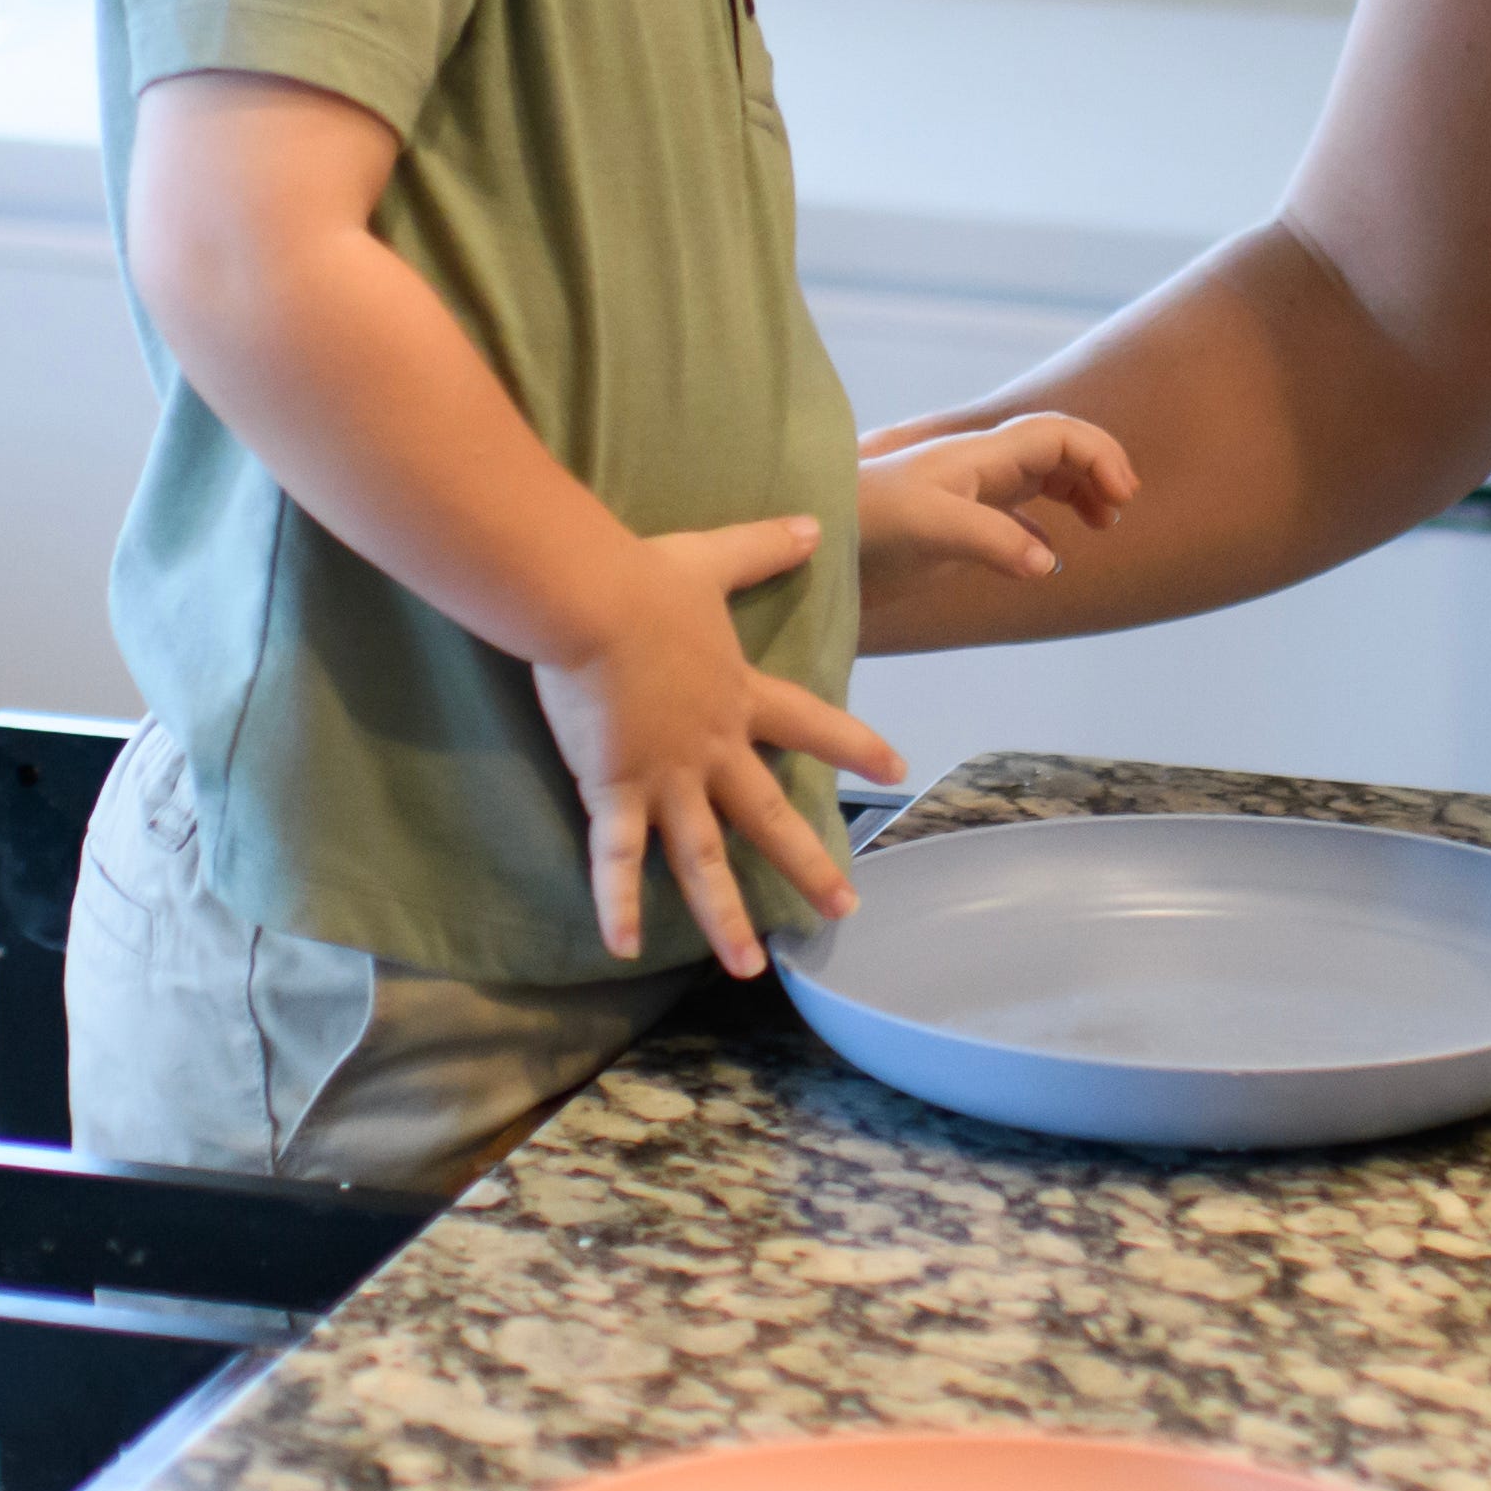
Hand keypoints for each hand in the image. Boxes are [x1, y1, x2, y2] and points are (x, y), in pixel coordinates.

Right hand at [536, 513, 894, 975]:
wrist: (593, 600)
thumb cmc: (644, 577)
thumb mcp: (713, 557)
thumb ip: (764, 545)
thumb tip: (814, 522)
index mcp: (737, 696)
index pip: (811, 723)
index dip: (855, 745)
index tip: (898, 770)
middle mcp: (712, 748)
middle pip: (769, 816)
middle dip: (809, 864)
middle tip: (844, 908)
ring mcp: (667, 776)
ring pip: (702, 859)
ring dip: (726, 917)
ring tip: (751, 968)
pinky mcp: (615, 790)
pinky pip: (617, 859)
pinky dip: (620, 904)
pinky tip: (625, 947)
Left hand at [858, 407, 1139, 587]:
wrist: (815, 544)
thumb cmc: (866, 524)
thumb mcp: (931, 529)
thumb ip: (994, 542)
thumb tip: (1050, 564)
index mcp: (979, 456)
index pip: (1057, 435)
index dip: (1099, 455)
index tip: (1122, 497)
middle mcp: (977, 469)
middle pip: (1055, 452)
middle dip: (1096, 470)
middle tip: (1120, 510)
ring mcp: (966, 496)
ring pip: (1038, 479)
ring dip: (1076, 494)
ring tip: (1101, 524)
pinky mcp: (952, 528)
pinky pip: (1013, 516)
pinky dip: (1043, 530)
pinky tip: (1048, 557)